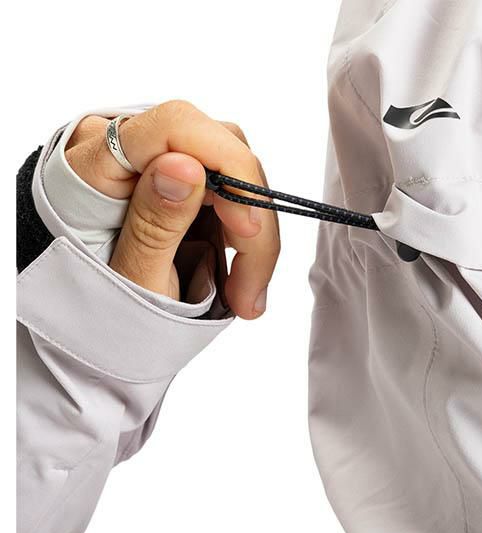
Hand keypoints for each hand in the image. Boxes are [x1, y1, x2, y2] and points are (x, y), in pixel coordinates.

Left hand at [65, 101, 279, 318]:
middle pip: (220, 150)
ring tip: (245, 295)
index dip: (228, 168)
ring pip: (238, 175)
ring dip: (254, 238)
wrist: (94, 323)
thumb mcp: (132, 279)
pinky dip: (247, 239)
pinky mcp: (186, 182)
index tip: (247, 229)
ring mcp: (163, 163)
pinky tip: (241, 279)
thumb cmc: (99, 306)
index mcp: (93, 163)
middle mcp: (129, 148)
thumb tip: (186, 165)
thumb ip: (155, 222)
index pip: (176, 127)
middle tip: (249, 290)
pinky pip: (236, 195)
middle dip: (251, 221)